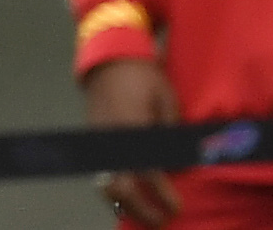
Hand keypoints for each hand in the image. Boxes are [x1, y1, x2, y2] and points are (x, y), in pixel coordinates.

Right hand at [79, 57, 180, 225]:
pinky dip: (114, 191)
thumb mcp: (167, 99)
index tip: (176, 207)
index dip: (163, 196)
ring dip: (125, 205)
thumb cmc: (143, 76)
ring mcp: (99, 142)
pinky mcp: (94, 141)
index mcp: (133, 130)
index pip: (150, 174)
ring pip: (106, 186)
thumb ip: (171, 135)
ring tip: (144, 214)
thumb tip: (178, 167)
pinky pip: (101, 174)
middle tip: (161, 220)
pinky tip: (129, 198)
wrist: (110, 58)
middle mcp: (113, 141)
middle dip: (142, 210)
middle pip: (123, 189)